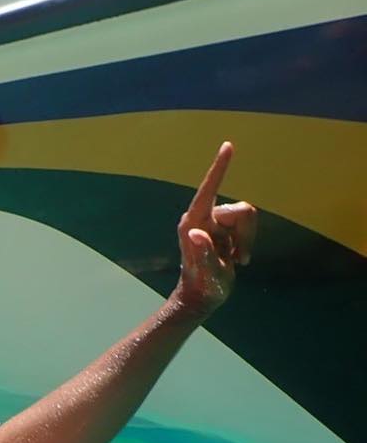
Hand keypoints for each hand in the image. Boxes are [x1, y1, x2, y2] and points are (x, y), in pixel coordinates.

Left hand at [173, 142, 257, 319]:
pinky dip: (247, 243)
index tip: (228, 145)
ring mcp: (214, 224)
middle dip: (247, 233)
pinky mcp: (223, 230)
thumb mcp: (206, 273)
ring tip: (235, 259)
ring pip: (247, 218)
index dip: (220, 168)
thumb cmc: (202, 286)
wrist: (202, 297)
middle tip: (238, 257)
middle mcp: (203, 218)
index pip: (208, 189)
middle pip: (241, 210)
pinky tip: (235, 258)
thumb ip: (202, 253)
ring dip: (247, 240)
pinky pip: (248, 227)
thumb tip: (197, 232)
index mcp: (194, 222)